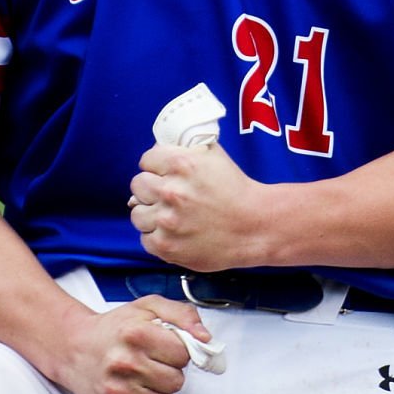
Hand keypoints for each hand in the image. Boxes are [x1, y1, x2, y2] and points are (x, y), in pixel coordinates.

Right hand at [52, 296, 208, 393]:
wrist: (73, 347)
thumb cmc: (113, 330)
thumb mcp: (147, 308)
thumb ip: (182, 315)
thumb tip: (205, 339)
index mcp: (134, 333)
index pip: (183, 354)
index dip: (176, 351)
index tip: (163, 347)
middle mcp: (123, 362)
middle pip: (176, 382)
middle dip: (168, 372)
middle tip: (150, 362)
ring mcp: (115, 390)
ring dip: (158, 393)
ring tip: (140, 377)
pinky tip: (131, 392)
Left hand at [128, 142, 266, 271]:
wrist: (256, 226)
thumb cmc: (235, 189)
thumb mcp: (211, 154)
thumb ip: (182, 147)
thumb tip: (155, 150)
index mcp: (180, 163)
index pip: (146, 160)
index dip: (156, 167)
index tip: (165, 175)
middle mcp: (171, 191)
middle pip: (137, 185)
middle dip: (151, 189)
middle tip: (168, 196)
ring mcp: (167, 221)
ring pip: (137, 213)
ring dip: (150, 214)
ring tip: (170, 216)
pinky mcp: (167, 246)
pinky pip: (145, 239)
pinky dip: (157, 237)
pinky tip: (174, 233)